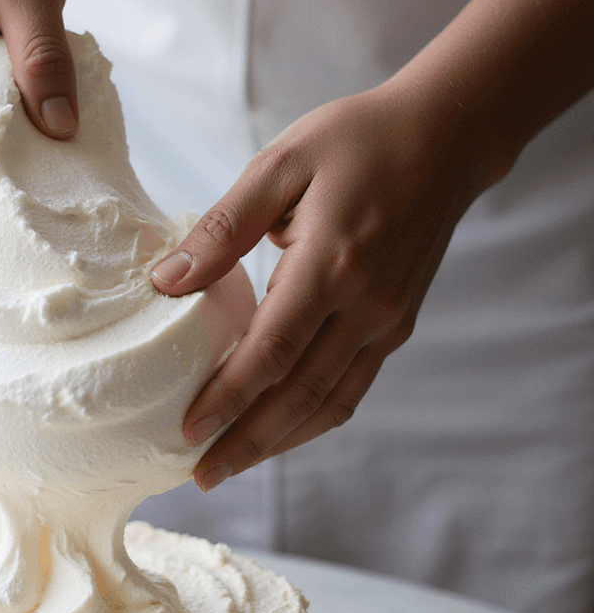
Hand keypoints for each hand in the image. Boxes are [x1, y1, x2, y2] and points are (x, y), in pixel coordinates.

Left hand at [151, 78, 477, 488]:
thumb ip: (223, 228)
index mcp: (334, 262)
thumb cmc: (357, 140)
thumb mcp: (281, 164)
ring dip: (279, 442)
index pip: (274, 350)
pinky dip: (311, 419)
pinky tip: (275, 431)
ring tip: (229, 465)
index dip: (230, 397)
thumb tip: (165, 281)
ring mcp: (388, 321)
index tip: (188, 428)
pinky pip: (351, 388)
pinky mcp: (397, 326)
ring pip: (330, 404)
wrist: (447, 136)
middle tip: (200, 476)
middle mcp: (368, 304)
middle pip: (301, 395)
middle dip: (248, 442)